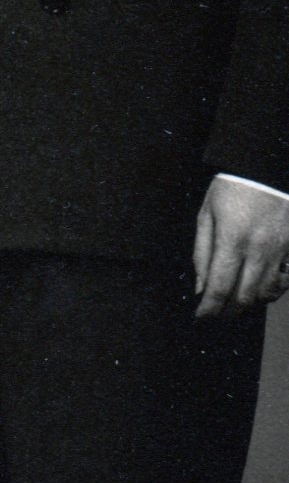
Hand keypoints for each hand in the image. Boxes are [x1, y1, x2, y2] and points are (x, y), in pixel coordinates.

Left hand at [194, 176, 288, 316]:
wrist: (267, 167)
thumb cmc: (232, 188)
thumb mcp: (207, 214)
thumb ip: (202, 253)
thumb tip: (201, 286)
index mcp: (232, 239)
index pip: (219, 288)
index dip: (209, 309)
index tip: (201, 315)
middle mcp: (258, 249)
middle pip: (244, 297)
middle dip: (227, 311)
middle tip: (216, 312)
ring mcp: (280, 250)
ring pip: (266, 294)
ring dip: (249, 302)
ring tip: (235, 299)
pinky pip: (283, 281)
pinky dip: (271, 290)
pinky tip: (259, 287)